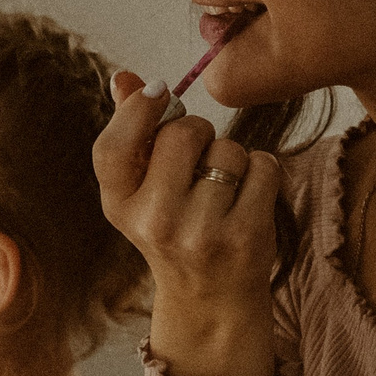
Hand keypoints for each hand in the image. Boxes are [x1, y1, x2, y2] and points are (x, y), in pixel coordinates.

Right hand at [91, 73, 282, 375]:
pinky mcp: (244, 236)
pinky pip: (263, 166)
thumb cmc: (175, 229)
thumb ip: (133, 133)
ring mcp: (200, 232)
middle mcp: (154, 222)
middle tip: (199, 158)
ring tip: (223, 190)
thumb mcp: (142, 191)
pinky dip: (262, 173)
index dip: (138, 110)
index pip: (112, 147)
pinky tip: (248, 198)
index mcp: (119, 206)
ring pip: (228, 150)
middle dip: (199, 132)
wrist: (211, 299)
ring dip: (233, 158)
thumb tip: (122, 77)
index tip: (160, 92)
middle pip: (183, 133)